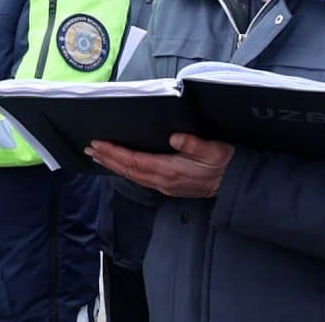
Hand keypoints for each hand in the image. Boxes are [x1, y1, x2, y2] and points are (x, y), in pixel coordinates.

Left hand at [86, 133, 233, 198]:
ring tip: (98, 156)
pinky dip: (126, 171)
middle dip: (107, 159)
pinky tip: (120, 166)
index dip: (115, 153)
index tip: (99, 144)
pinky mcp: (168, 187)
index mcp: (171, 170)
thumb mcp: (214, 150)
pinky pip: (140, 180)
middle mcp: (164, 181)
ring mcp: (165, 186)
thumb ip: (194, 144)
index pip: (135, 161)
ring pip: (132, 176)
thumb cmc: (224, 163)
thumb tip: (176, 137)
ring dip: (113, 166)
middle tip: (89, 149)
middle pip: (128, 170)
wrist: (234, 183)